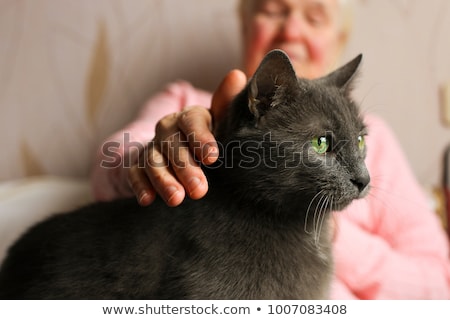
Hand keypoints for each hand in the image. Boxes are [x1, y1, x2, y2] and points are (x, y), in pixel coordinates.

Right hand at [128, 70, 246, 205]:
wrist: (180, 152)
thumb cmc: (208, 140)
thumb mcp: (220, 123)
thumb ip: (227, 105)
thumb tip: (237, 75)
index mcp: (190, 117)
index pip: (192, 121)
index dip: (201, 138)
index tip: (212, 157)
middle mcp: (168, 129)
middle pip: (172, 143)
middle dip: (185, 167)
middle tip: (199, 189)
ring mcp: (152, 147)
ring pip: (154, 160)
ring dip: (163, 180)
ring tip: (176, 199)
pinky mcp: (138, 165)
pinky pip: (135, 173)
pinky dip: (140, 185)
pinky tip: (147, 200)